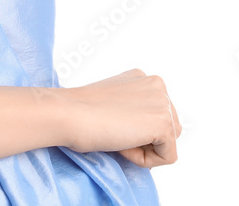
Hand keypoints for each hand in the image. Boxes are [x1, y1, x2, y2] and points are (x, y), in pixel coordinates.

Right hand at [58, 68, 182, 167]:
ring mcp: (163, 101)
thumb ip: (134, 109)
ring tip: (118, 135)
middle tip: (115, 130)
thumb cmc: (81, 111)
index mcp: (143, 78)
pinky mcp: (164, 123)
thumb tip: (146, 131)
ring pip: (168, 144)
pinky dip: (144, 160)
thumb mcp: (114, 102)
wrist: (69, 113)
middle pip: (169, 129)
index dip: (134, 128)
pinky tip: (123, 143)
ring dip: (144, 149)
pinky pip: (167, 157)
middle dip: (144, 139)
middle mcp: (157, 84)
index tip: (110, 121)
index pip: (155, 116)